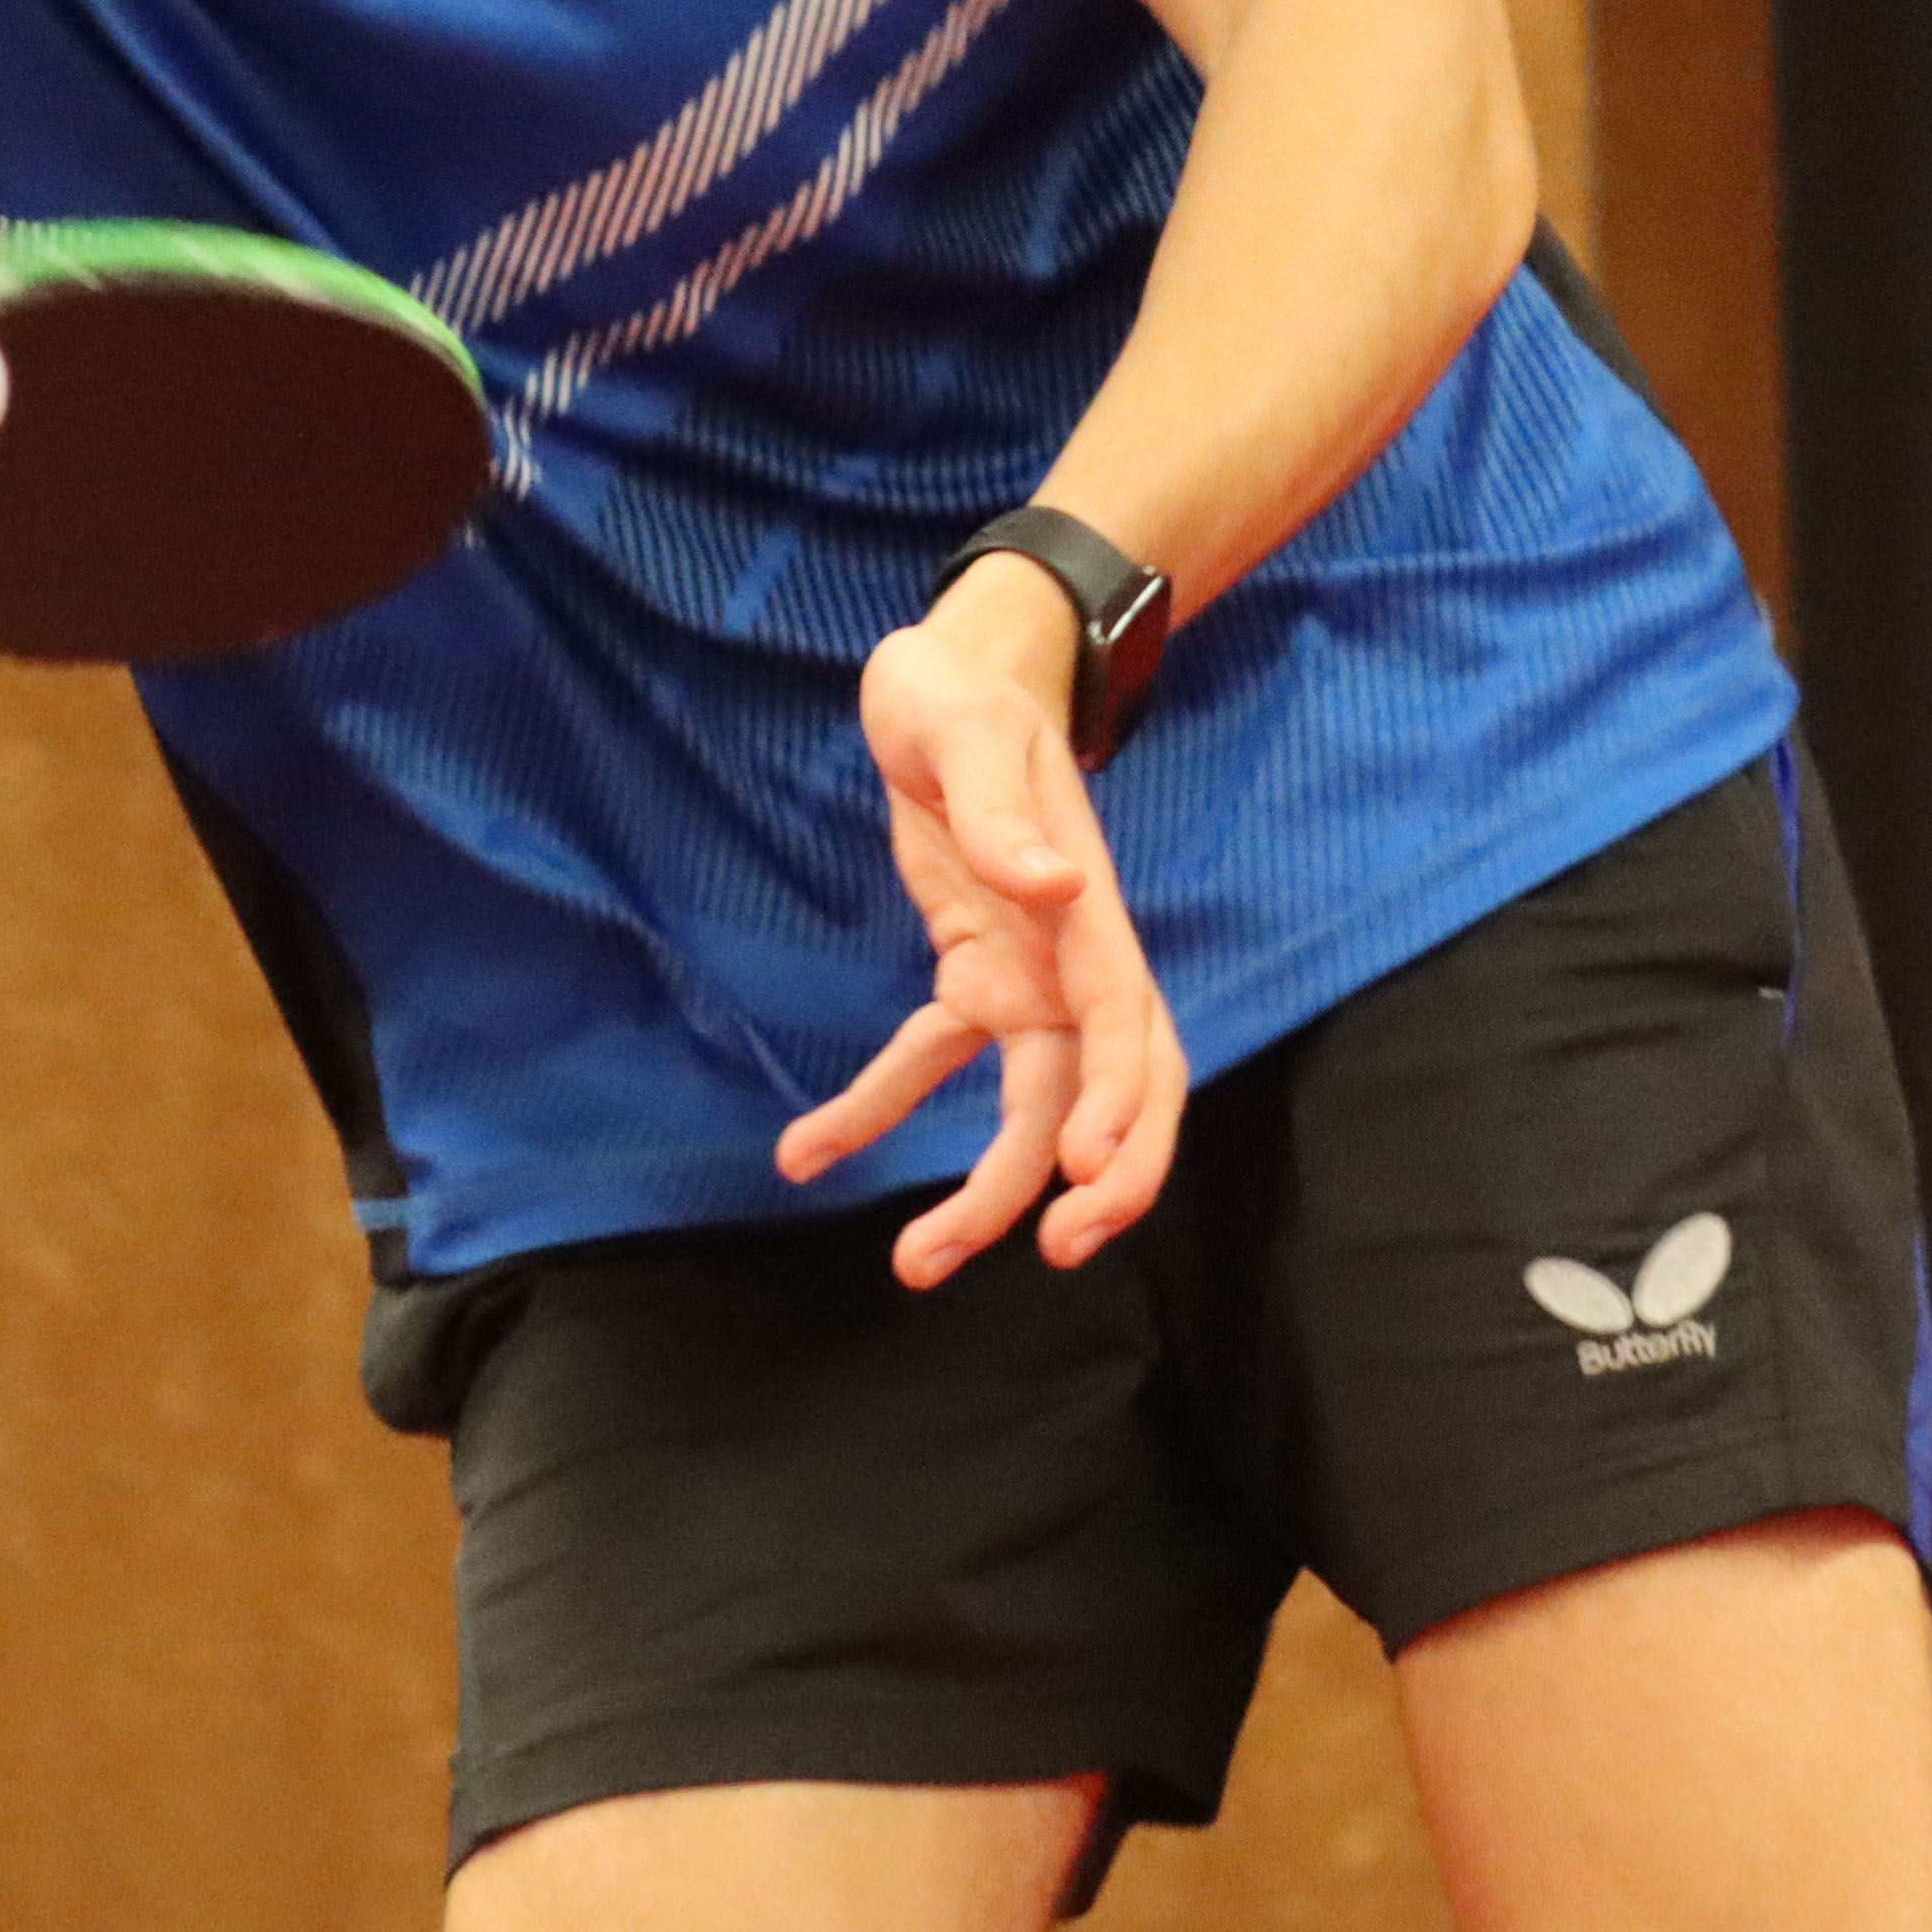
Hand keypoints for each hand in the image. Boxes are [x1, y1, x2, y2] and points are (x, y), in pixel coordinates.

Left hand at [783, 554, 1184, 1279]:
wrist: (955, 668)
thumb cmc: (964, 693)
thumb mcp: (968, 734)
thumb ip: (1007, 811)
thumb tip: (1063, 883)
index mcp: (1087, 915)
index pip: (1127, 1029)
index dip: (1124, 1109)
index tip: (1086, 1175)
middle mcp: (1070, 963)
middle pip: (1111, 1093)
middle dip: (1102, 1183)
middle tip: (1052, 1252)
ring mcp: (1025, 974)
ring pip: (1030, 1109)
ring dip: (989, 1190)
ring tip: (916, 1263)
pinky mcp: (971, 970)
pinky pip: (930, 1063)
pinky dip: (874, 1112)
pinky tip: (804, 1153)